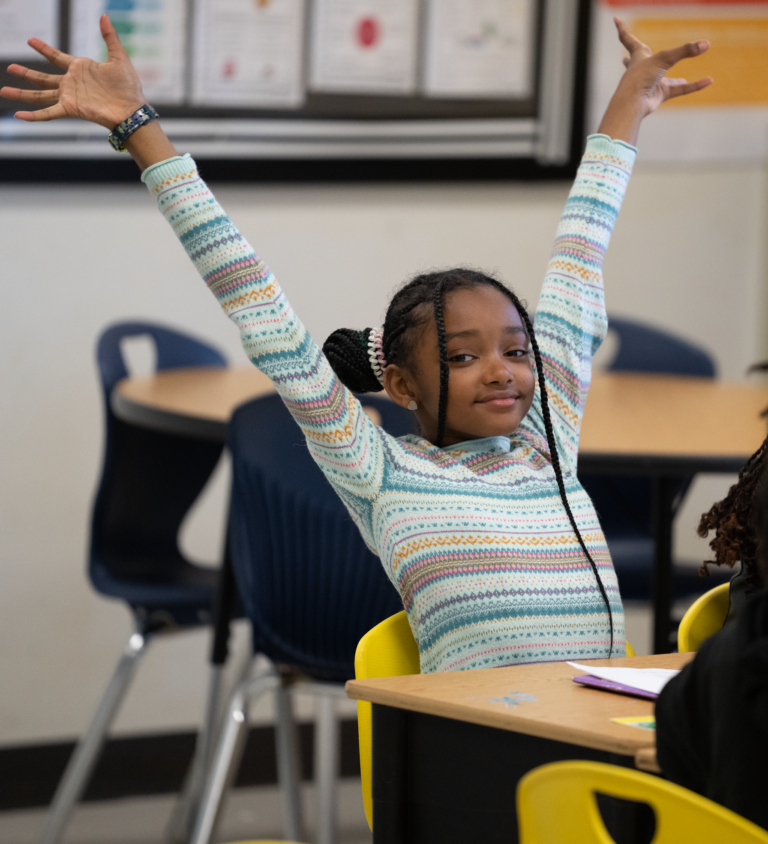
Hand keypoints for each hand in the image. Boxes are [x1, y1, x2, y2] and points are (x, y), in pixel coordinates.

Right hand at [0, 14, 144, 128]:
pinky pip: (49, 112)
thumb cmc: (128, 87)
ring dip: (22, 94)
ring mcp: (69, 97)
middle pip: (42, 78)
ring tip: (4, 90)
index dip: (44, 49)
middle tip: (10, 67)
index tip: (30, 40)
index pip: (56, 57)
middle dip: (26, 73)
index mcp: (80, 69)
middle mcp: (71, 83)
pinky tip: (19, 116)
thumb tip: (104, 16)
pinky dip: (34, 115)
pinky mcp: (71, 109)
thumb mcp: (119, 57)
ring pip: (40, 95)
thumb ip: (109, 37)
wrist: (132, 110)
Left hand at [598, 18, 712, 145]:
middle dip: (636, 55)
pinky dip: (693, 86)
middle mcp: (643, 69)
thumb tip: (706, 44)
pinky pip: (680, 90)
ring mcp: (650, 83)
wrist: (633, 104)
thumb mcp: (664, 59)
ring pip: (665, 79)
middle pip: (640, 58)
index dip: (622, 28)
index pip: (628, 39)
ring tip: (680, 79)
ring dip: (673, 79)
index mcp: (638, 56)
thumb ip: (685, 51)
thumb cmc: (641, 78)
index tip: (616, 19)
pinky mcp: (658, 95)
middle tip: (632, 52)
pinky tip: (707, 81)